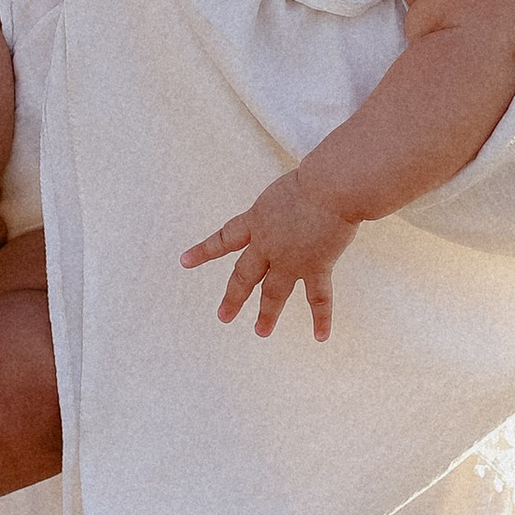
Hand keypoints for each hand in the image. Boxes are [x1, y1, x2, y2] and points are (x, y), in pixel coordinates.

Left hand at [180, 172, 358, 340]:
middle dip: (233, 296)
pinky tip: (320, 336)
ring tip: (262, 331)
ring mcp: (290, 259)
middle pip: (244, 275)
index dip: (204, 250)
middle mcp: (267, 244)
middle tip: (223, 316)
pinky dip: (321, 318)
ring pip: (274, 293)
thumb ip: (284, 207)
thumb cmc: (316, 178)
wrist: (330, 187)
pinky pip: (319, 298)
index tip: (184, 262)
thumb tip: (298, 208)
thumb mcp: (287, 190)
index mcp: (257, 220)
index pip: (225, 237)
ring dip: (268, 314)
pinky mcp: (316, 267)